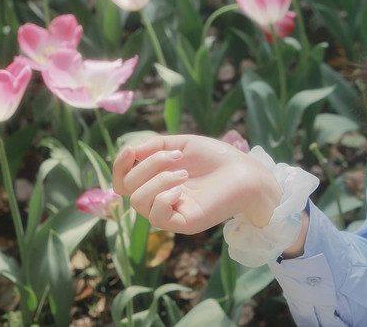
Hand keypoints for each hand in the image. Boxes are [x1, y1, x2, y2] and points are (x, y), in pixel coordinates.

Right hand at [112, 135, 282, 233]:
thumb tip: (131, 151)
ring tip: (184, 172)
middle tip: (178, 156)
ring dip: (158, 180)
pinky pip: (157, 217)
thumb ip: (156, 145)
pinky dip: (163, 198)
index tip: (130, 151)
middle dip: (148, 166)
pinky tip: (181, 188)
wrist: (247, 172)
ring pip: (138, 201)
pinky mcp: (184, 222)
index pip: (123, 181)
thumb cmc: (218, 158)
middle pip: (128, 187)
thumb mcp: (184, 144)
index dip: (119, 166)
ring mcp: (171, 211)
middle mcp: (160, 197)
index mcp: (157, 179)